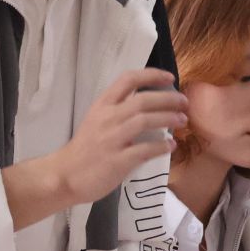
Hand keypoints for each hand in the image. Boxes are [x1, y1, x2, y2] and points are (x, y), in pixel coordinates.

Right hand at [52, 69, 188, 205]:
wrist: (65, 175)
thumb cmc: (84, 148)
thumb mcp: (97, 120)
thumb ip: (118, 110)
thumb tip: (149, 104)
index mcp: (102, 105)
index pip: (127, 79)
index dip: (151, 75)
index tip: (169, 77)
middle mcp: (107, 118)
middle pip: (142, 99)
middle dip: (168, 98)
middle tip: (184, 102)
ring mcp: (111, 139)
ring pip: (145, 120)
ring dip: (168, 118)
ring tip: (182, 120)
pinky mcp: (117, 160)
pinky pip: (144, 150)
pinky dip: (161, 146)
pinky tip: (171, 146)